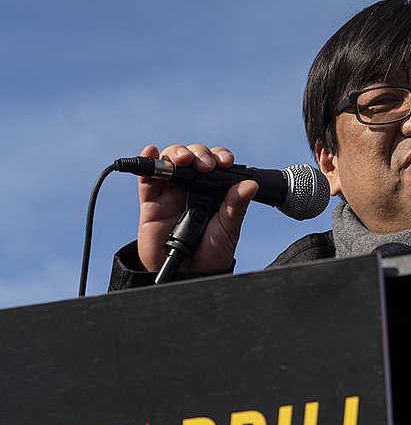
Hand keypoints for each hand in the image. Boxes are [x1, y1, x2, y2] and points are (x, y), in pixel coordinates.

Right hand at [136, 144, 258, 273]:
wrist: (189, 273)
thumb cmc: (211, 251)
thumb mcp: (228, 228)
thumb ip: (236, 206)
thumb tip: (251, 185)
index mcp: (213, 189)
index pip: (215, 163)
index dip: (219, 157)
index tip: (225, 162)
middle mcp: (192, 186)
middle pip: (192, 157)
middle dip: (199, 154)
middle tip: (206, 166)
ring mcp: (171, 192)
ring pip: (170, 162)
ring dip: (176, 153)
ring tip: (183, 160)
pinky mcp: (151, 201)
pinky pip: (146, 179)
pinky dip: (147, 162)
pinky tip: (151, 151)